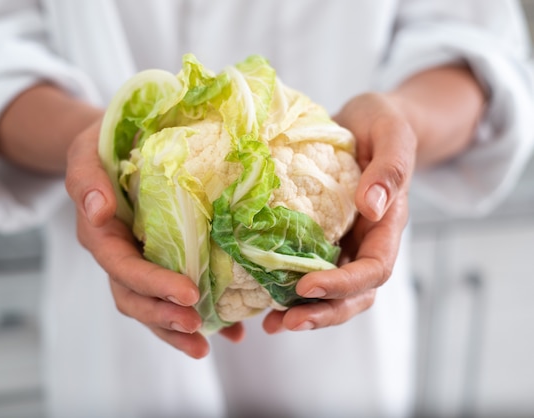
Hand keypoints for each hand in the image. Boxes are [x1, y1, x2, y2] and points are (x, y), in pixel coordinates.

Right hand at [65, 120, 243, 357]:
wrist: (114, 147)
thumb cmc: (102, 148)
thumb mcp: (87, 155)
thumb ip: (87, 181)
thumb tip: (98, 210)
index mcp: (101, 236)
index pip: (123, 268)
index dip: (153, 284)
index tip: (188, 294)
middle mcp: (119, 257)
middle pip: (135, 298)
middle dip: (164, 317)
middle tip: (197, 327)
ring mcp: (139, 263)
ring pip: (152, 307)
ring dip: (176, 330)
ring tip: (206, 345)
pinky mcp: (160, 263)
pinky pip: (175, 297)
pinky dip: (202, 317)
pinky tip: (230, 330)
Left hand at [263, 92, 414, 332]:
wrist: (367, 121)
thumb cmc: (384, 122)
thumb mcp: (391, 133)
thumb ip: (390, 168)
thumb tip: (372, 207)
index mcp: (388, 223)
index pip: (374, 268)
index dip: (344, 284)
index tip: (307, 286)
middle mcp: (366, 240)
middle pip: (355, 294)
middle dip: (323, 313)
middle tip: (285, 324)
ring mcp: (344, 242)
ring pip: (332, 293)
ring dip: (305, 313)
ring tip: (271, 325)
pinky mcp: (319, 236)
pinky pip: (308, 270)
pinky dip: (289, 290)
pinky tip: (261, 299)